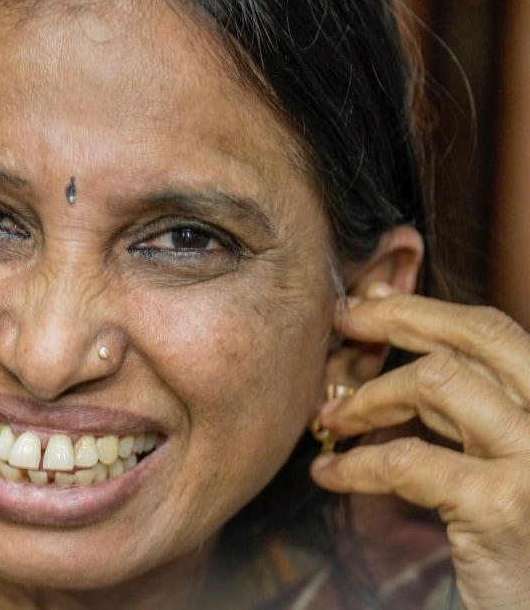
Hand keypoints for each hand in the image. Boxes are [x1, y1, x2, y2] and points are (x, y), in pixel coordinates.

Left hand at [311, 283, 529, 608]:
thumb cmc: (517, 541)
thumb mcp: (505, 457)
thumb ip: (470, 408)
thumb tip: (402, 338)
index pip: (497, 331)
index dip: (427, 309)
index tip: (370, 300)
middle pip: (478, 336)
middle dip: (398, 318)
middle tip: (342, 322)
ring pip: (438, 382)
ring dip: (369, 396)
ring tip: (330, 419)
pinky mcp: (503, 505)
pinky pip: (406, 459)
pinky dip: (355, 463)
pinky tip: (330, 474)